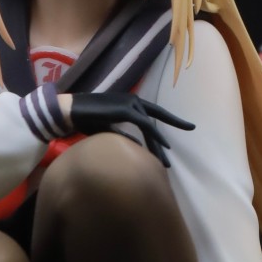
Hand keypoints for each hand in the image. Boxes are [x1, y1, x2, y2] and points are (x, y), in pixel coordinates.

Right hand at [61, 91, 193, 166]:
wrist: (70, 112)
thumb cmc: (85, 120)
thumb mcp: (108, 130)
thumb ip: (122, 135)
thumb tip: (135, 146)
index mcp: (129, 103)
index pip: (153, 112)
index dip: (169, 118)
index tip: (185, 125)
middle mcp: (133, 100)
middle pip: (157, 116)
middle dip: (175, 123)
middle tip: (191, 128)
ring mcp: (130, 103)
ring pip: (152, 125)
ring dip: (160, 144)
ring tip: (167, 161)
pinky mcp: (126, 110)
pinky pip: (146, 125)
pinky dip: (155, 136)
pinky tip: (163, 147)